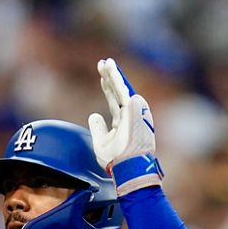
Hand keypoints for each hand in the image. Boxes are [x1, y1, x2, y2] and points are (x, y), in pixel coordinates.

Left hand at [87, 58, 161, 189]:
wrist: (126, 166)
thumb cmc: (116, 159)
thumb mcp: (101, 142)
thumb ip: (98, 128)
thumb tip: (93, 115)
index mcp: (124, 121)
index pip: (114, 100)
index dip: (107, 88)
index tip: (102, 76)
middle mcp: (129, 114)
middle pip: (117, 91)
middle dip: (110, 77)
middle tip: (102, 63)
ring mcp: (133, 111)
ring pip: (121, 88)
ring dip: (113, 74)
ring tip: (106, 62)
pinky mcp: (134, 109)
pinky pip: (123, 90)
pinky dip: (117, 78)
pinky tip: (111, 68)